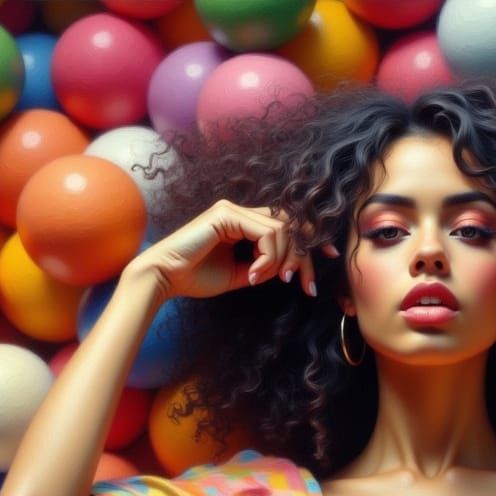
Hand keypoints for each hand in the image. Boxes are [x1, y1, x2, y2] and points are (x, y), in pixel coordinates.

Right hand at [126, 199, 337, 301]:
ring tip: (271, 280)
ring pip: (282, 230)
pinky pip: (266, 233)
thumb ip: (265, 268)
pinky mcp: (226, 214)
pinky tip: (256, 274)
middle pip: (290, 225)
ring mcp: (232, 210)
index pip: (286, 224)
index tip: (330, 257)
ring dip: (284, 260)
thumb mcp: (242, 275)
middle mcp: (239, 212)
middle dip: (306, 256)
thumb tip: (287, 267)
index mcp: (243, 224)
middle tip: (307, 285)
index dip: (311, 238)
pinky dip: (269, 257)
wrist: (166, 279)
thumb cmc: (197, 278)